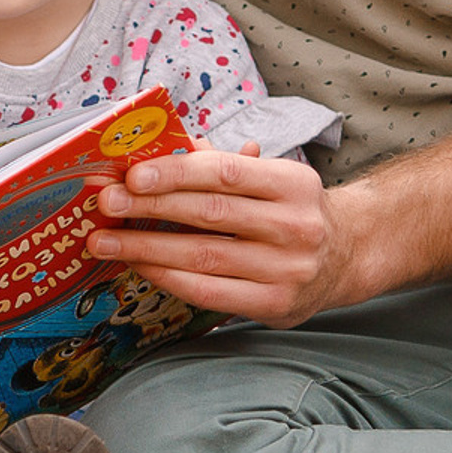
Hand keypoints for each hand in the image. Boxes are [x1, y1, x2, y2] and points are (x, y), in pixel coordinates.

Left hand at [88, 144, 351, 326]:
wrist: (346, 256)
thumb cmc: (290, 209)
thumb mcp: (269, 177)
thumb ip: (221, 164)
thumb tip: (164, 148)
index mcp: (293, 183)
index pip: (227, 174)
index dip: (176, 172)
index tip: (133, 175)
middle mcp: (296, 226)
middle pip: (210, 214)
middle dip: (149, 208)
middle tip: (106, 204)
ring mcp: (288, 269)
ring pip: (203, 257)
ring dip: (146, 248)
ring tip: (105, 242)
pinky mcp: (275, 304)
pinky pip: (209, 292)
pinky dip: (168, 278)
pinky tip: (140, 266)